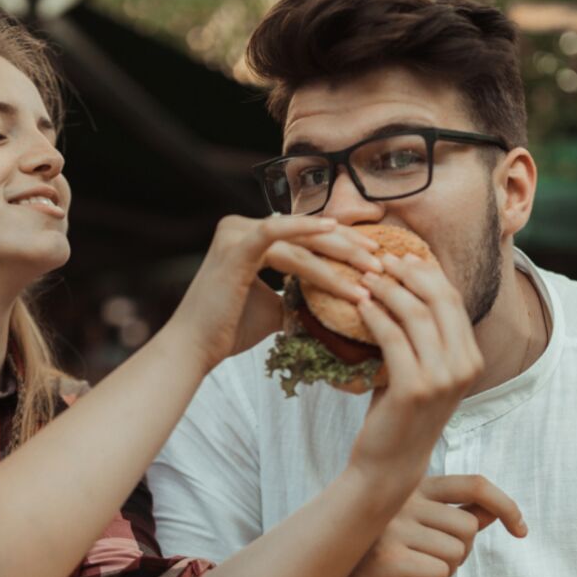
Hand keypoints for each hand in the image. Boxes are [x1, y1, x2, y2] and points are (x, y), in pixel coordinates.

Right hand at [168, 215, 382, 371]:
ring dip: (338, 254)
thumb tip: (332, 303)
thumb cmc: (229, 330)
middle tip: (382, 259)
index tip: (374, 259)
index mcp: (250, 237)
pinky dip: (304, 229)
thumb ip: (297, 296)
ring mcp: (236, 233)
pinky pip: (275, 232)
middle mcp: (241, 227)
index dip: (341, 247)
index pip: (305, 239)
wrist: (194, 349)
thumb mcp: (272, 309)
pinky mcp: (234, 245)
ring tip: (370, 268)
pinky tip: (333, 231)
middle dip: (348, 247)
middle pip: (306, 235)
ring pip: (300, 241)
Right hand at [320, 475, 526, 576]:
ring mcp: (392, 524)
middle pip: (470, 527)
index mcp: (410, 486)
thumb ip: (451, 519)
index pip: (473, 485)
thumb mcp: (418, 536)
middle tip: (423, 562)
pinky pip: (439, 572)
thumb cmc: (379, 565)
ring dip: (440, 573)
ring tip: (406, 571)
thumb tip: (493, 511)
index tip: (521, 530)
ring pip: (457, 553)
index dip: (506, 505)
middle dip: (458, 555)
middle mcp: (401, 497)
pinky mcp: (387, 555)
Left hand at [348, 252, 483, 478]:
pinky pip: (392, 337)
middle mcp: (465, 366)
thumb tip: (408, 284)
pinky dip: (374, 315)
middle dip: (408, 272)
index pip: (452, 300)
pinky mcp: (414, 389)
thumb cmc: (401, 412)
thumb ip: (426, 336)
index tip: (401, 256)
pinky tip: (358, 304)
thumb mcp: (423, 369)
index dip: (427, 272)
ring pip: (415, 314)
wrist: (390, 462)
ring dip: (387, 289)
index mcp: (472, 358)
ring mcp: (442, 379)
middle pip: (439, 299)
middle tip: (380, 259)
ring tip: (363, 277)